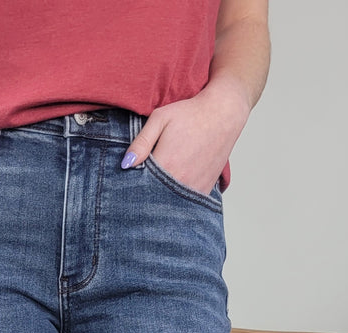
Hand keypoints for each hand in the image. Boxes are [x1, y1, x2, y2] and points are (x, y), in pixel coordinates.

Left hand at [122, 82, 250, 194]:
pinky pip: (186, 203)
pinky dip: (177, 200)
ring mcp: (194, 187)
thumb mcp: (160, 119)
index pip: (139, 184)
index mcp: (166, 163)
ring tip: (159, 187)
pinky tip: (172, 190)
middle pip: (154, 197)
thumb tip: (125, 164)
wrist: (223, 113)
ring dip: (162, 199)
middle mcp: (180, 179)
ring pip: (170, 203)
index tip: (129, 181)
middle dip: (145, 194)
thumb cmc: (190, 113)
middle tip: (139, 189)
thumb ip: (141, 142)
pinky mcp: (204, 190)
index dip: (132, 184)